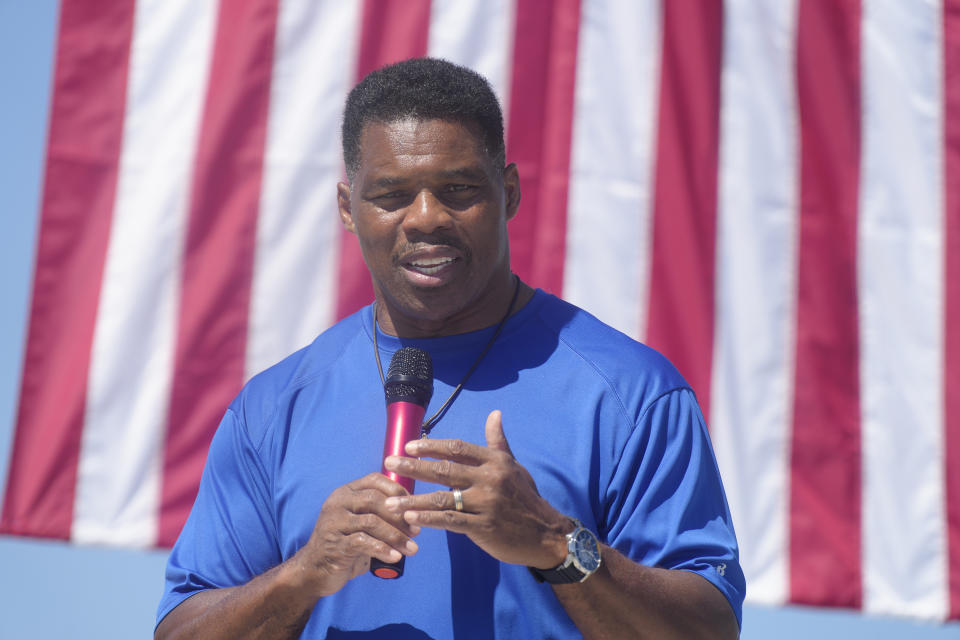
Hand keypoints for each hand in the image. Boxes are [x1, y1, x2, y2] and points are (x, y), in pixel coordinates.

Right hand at [291, 473, 420, 597]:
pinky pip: (363, 543)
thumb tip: (415, 517)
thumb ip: (380, 514)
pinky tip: (395, 557)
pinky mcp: (334, 544)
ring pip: (371, 522)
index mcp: (346, 492)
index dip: (397, 490)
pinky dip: (383, 550)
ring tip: (412, 548)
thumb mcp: (362, 523)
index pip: (374, 480)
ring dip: (396, 536)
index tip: (413, 507)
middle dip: (399, 516)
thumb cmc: (346, 544)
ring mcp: (334, 523)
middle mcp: (338, 503)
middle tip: (416, 532)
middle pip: (374, 500)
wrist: (316, 570)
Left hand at [383, 410, 569, 568]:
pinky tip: (411, 518)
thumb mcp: (514, 466)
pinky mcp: (483, 527)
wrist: (545, 533)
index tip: (409, 446)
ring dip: (413, 499)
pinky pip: (450, 521)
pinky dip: (429, 519)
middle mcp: (490, 479)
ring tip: (391, 501)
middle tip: (389, 463)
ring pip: (443, 498)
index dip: (431, 446)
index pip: (458, 448)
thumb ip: (498, 442)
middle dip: (414, 466)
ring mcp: (486, 503)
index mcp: (495, 462)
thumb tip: (494, 414)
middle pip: (445, 470)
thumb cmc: (525, 498)